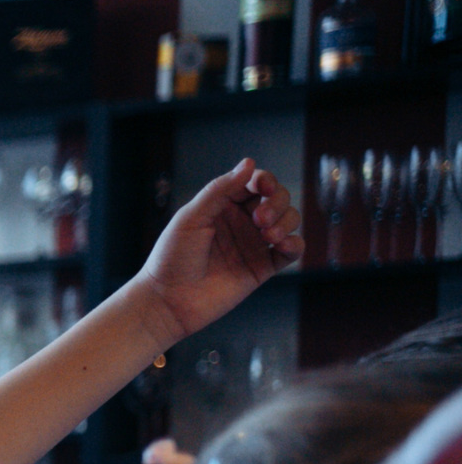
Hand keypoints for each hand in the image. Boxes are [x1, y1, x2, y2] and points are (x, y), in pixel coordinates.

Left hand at [134, 159, 302, 345]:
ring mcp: (253, 244)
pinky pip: (290, 251)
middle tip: (260, 220)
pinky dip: (295, 244)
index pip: (254, 183)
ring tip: (269, 235)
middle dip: (277, 202)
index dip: (265, 181)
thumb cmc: (172, 257)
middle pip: (277, 199)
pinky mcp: (262, 268)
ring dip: (286, 221)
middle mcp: (241, 222)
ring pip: (288, 221)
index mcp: (222, 206)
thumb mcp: (191, 218)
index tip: (264, 188)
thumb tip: (248, 163)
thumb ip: (219, 190)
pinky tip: (284, 245)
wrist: (168, 301)